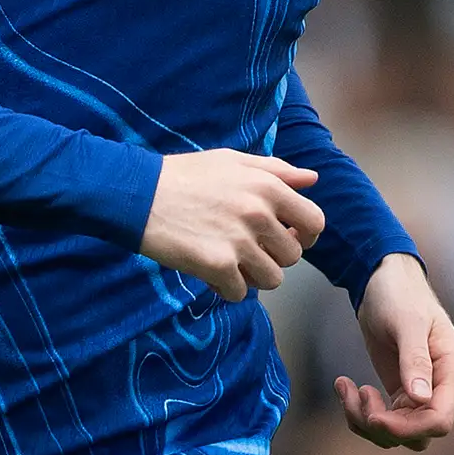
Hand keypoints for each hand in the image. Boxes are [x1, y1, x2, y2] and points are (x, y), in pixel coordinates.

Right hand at [141, 150, 324, 298]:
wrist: (139, 194)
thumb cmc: (184, 175)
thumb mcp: (232, 161)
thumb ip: (276, 170)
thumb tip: (312, 179)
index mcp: (268, 186)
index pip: (314, 222)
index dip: (306, 235)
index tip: (288, 238)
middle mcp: (259, 214)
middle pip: (292, 256)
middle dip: (273, 257)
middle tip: (248, 250)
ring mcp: (239, 242)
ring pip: (271, 279)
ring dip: (253, 276)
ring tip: (230, 263)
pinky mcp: (217, 266)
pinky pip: (239, 293)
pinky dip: (226, 288)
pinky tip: (210, 273)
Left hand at [337, 254, 453, 449]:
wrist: (383, 282)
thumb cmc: (399, 295)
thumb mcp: (406, 323)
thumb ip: (415, 359)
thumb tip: (421, 398)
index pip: (440, 420)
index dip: (407, 428)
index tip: (373, 416)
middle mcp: (442, 387)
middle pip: (418, 434)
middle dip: (382, 424)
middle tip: (356, 395)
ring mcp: (421, 393)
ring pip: (398, 434)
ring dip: (365, 420)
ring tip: (345, 387)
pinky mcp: (400, 394)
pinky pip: (382, 421)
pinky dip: (358, 411)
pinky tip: (344, 384)